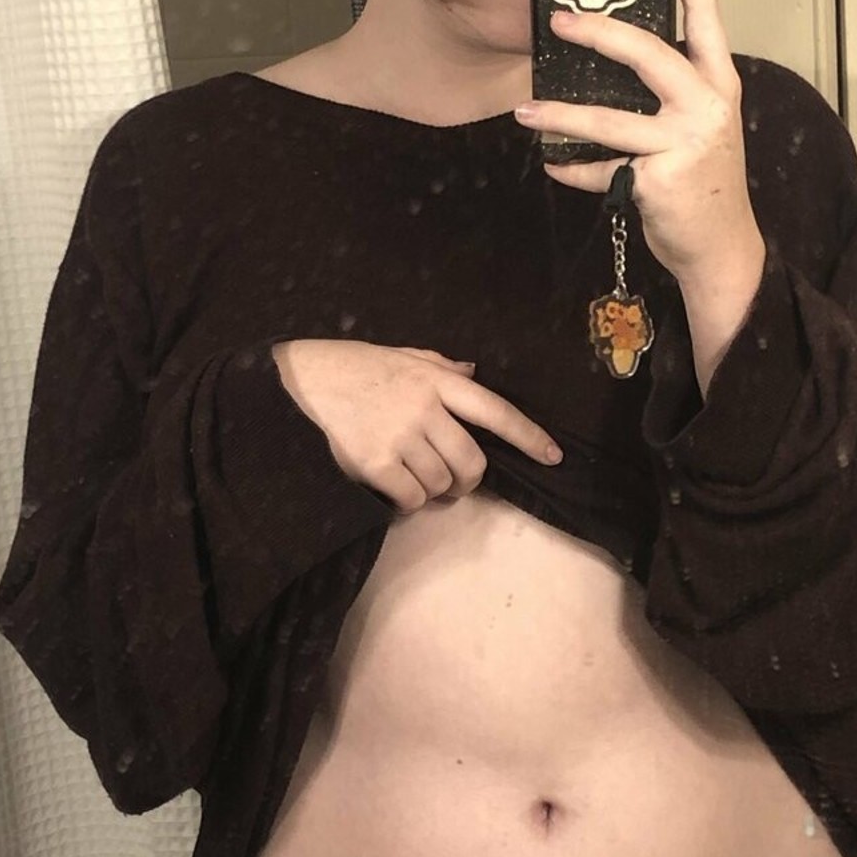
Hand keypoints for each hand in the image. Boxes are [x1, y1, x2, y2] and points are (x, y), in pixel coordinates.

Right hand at [272, 340, 562, 513]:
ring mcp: (400, 437)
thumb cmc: (357, 367)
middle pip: (472, 462)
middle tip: (454, 482)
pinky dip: (409, 502)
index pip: (496, 410)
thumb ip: (441, 366)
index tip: (553, 456)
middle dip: (468, 480)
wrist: (303, 381)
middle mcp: (424, 408)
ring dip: (434, 490)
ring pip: (441, 483)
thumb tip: (474, 372)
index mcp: (437, 380)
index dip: (528, 436)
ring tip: (414, 477)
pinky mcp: (375, 463)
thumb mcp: (403, 355)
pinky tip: (396, 489)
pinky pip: (412, 498)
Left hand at [513, 0, 763, 287]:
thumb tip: (612, 54)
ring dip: (560, 114)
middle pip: (648, 52)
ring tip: (525, 109)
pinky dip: (572, 171)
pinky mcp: (657, 181)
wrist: (720, 246)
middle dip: (598, 32)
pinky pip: (600, 171)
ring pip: (610, 120)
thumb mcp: (698, 124)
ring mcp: (684, 143)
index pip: (704, 13)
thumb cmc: (702, 179)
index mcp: (718, 81)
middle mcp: (706, 104)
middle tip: (559, 20)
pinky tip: (553, 164)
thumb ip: (669, 90)